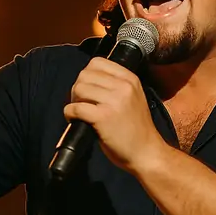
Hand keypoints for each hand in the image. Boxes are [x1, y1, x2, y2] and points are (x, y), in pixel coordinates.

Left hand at [63, 57, 167, 172]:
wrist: (146, 152)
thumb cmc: (136, 129)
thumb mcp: (134, 98)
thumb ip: (115, 86)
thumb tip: (86, 81)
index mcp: (130, 79)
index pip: (97, 62)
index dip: (87, 75)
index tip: (88, 90)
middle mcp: (123, 86)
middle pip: (85, 74)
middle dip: (78, 88)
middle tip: (81, 103)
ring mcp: (113, 101)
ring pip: (79, 88)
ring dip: (73, 101)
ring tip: (80, 113)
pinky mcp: (103, 117)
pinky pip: (75, 108)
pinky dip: (70, 114)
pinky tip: (75, 120)